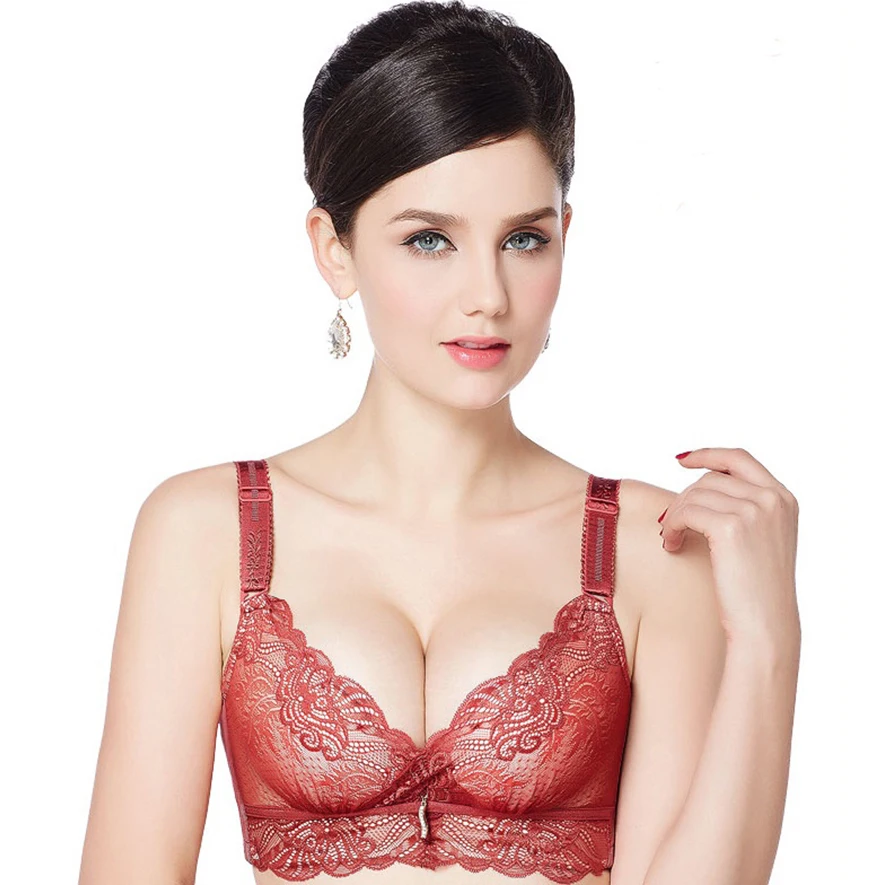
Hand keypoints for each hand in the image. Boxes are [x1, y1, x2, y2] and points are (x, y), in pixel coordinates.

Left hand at [660, 447, 799, 648]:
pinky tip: (671, 544)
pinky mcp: (730, 527)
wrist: (765, 624)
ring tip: (671, 538)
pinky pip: (685, 512)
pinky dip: (671, 526)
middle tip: (669, 523)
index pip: (740, 459)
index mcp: (784, 499)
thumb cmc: (757, 589)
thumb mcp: (762, 538)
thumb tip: (702, 485)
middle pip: (710, 478)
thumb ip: (746, 507)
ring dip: (674, 515)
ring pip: (694, 494)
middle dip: (684, 498)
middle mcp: (773, 499)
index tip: (683, 460)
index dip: (708, 454)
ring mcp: (754, 511)